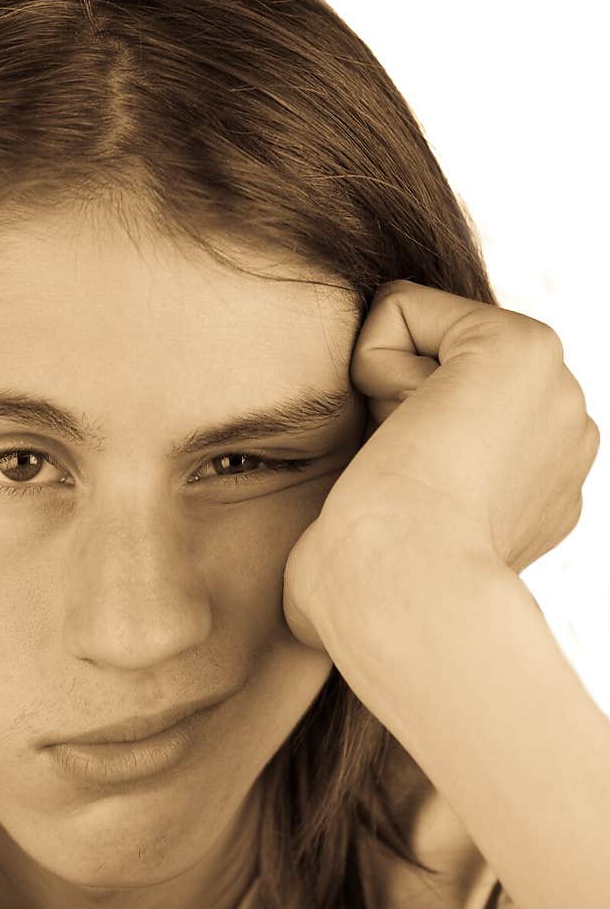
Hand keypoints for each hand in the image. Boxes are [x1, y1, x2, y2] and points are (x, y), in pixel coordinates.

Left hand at [284, 280, 599, 643]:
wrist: (399, 594)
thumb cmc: (367, 599)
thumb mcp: (389, 546)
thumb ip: (393, 506)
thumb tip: (346, 523)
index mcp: (535, 481)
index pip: (435, 411)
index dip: (390, 447)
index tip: (406, 507)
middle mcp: (562, 432)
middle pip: (428, 371)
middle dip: (393, 416)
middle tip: (404, 485)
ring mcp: (555, 388)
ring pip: (416, 342)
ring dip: (385, 398)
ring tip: (406, 462)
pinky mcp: (520, 346)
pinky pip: (402, 308)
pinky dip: (372, 362)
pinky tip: (402, 428)